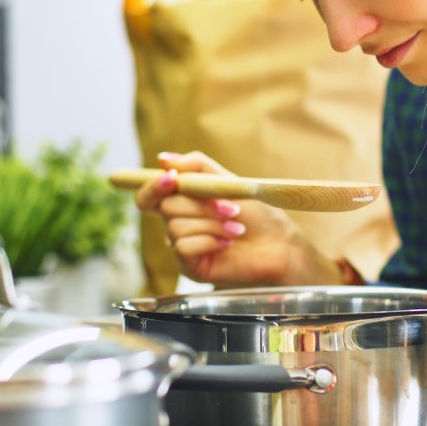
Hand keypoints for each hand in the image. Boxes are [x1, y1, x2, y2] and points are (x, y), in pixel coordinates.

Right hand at [132, 151, 339, 286]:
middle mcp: (177, 224)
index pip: (148, 196)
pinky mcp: (190, 266)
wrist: (278, 243)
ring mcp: (182, 246)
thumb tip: (163, 159)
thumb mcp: (226, 181)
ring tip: (236, 228)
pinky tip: (227, 243)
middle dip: (201, 205)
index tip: (172, 178)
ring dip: (211, 224)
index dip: (154, 186)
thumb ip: (196, 167)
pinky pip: (183, 248)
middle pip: (166, 207)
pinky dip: (209, 240)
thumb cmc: (256, 213)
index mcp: (182, 202)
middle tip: (232, 209)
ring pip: (176, 228)